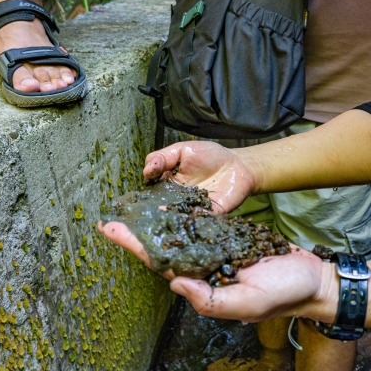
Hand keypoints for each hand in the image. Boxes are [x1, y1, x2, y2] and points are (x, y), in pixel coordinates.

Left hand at [98, 217, 335, 322]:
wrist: (314, 281)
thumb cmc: (284, 294)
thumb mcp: (248, 302)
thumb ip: (211, 298)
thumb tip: (174, 282)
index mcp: (203, 286)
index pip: (161, 264)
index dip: (135, 246)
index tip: (111, 230)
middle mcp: (205, 270)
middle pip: (164, 248)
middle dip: (137, 232)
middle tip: (111, 214)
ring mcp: (217, 254)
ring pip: (180, 236)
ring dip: (157, 222)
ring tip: (133, 204)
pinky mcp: (231, 240)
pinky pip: (202, 227)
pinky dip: (183, 216)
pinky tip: (168, 204)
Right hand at [143, 140, 257, 213]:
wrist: (238, 165)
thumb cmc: (209, 156)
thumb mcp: (182, 150)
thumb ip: (162, 158)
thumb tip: (145, 171)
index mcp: (168, 187)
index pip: (151, 196)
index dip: (142, 200)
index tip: (133, 203)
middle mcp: (178, 202)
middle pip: (162, 211)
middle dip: (153, 215)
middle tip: (144, 216)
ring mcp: (194, 210)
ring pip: (179, 218)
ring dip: (171, 219)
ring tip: (161, 217)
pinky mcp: (210, 215)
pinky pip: (199, 219)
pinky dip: (192, 220)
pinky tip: (185, 218)